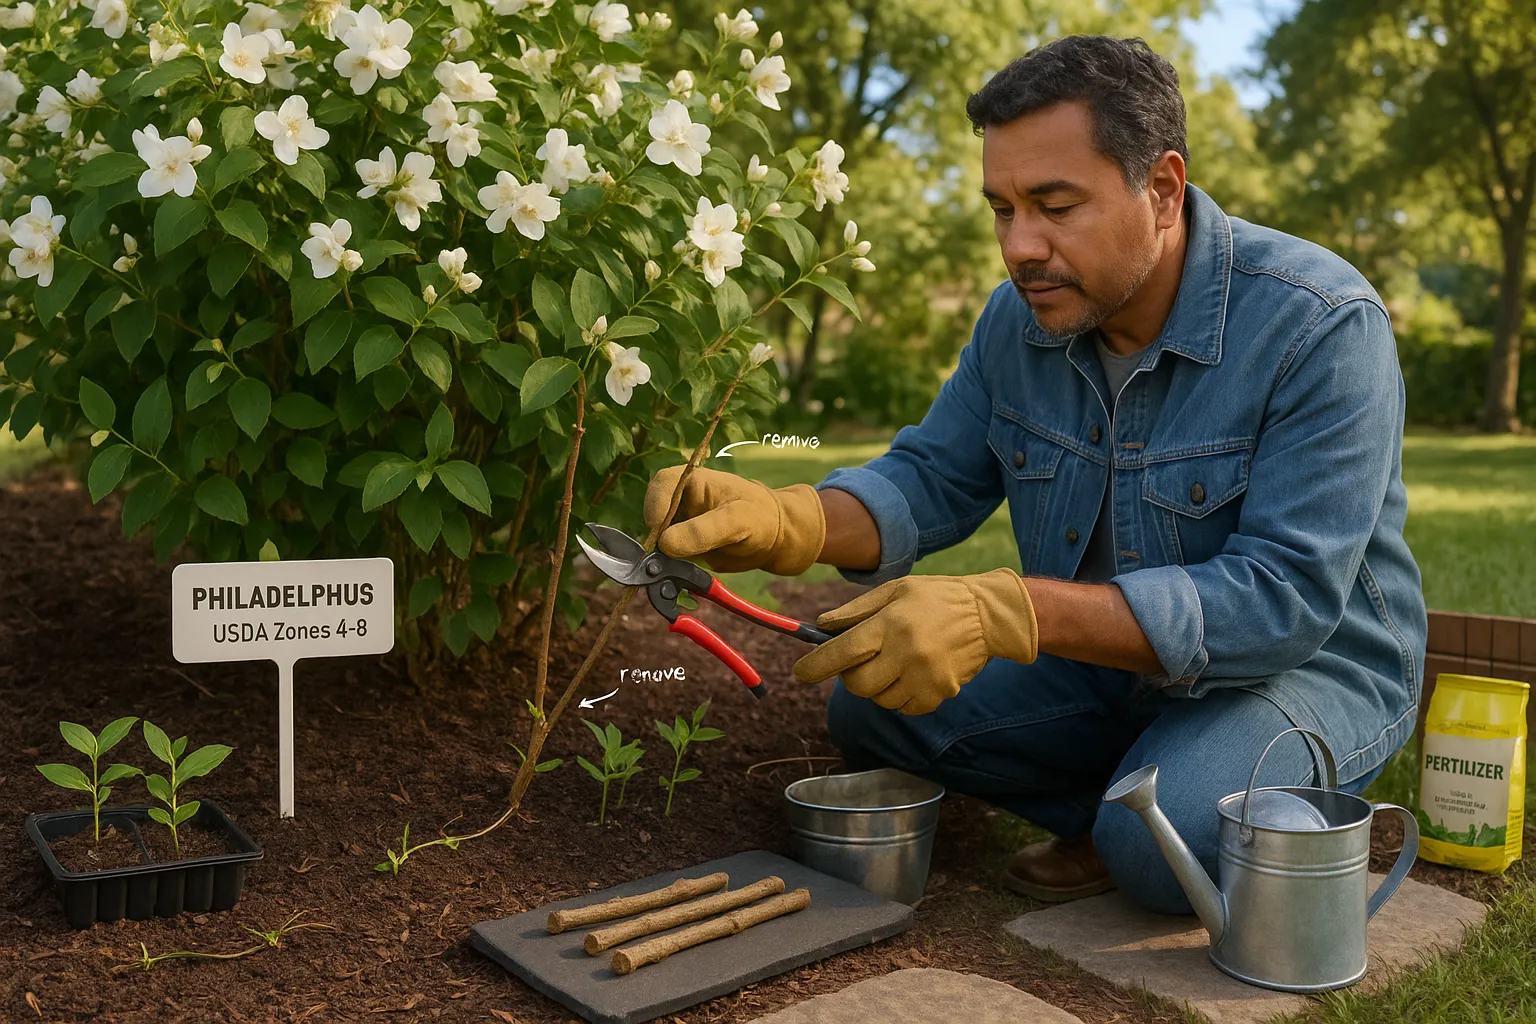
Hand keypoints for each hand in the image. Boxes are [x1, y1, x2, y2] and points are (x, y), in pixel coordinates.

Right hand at [643, 466, 825, 575]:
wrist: (773, 539)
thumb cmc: (759, 518)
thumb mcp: (737, 521)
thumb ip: (703, 531)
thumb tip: (665, 544)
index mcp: (691, 480)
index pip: (661, 486)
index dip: (655, 507)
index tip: (659, 533)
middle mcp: (678, 501)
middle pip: (651, 516)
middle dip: (654, 539)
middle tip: (662, 561)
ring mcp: (677, 525)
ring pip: (654, 541)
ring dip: (658, 558)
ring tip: (673, 571)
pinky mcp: (679, 547)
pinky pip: (663, 558)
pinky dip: (666, 569)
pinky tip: (676, 577)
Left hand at [792, 569, 1038, 714]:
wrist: (989, 615)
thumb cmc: (936, 598)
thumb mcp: (896, 590)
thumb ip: (856, 611)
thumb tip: (821, 627)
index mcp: (892, 623)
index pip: (844, 651)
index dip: (816, 665)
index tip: (799, 673)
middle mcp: (908, 653)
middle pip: (858, 685)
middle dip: (851, 677)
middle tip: (859, 663)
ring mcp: (925, 677)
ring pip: (880, 699)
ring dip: (877, 686)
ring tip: (893, 663)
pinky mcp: (940, 693)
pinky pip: (904, 708)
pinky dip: (899, 696)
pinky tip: (911, 674)